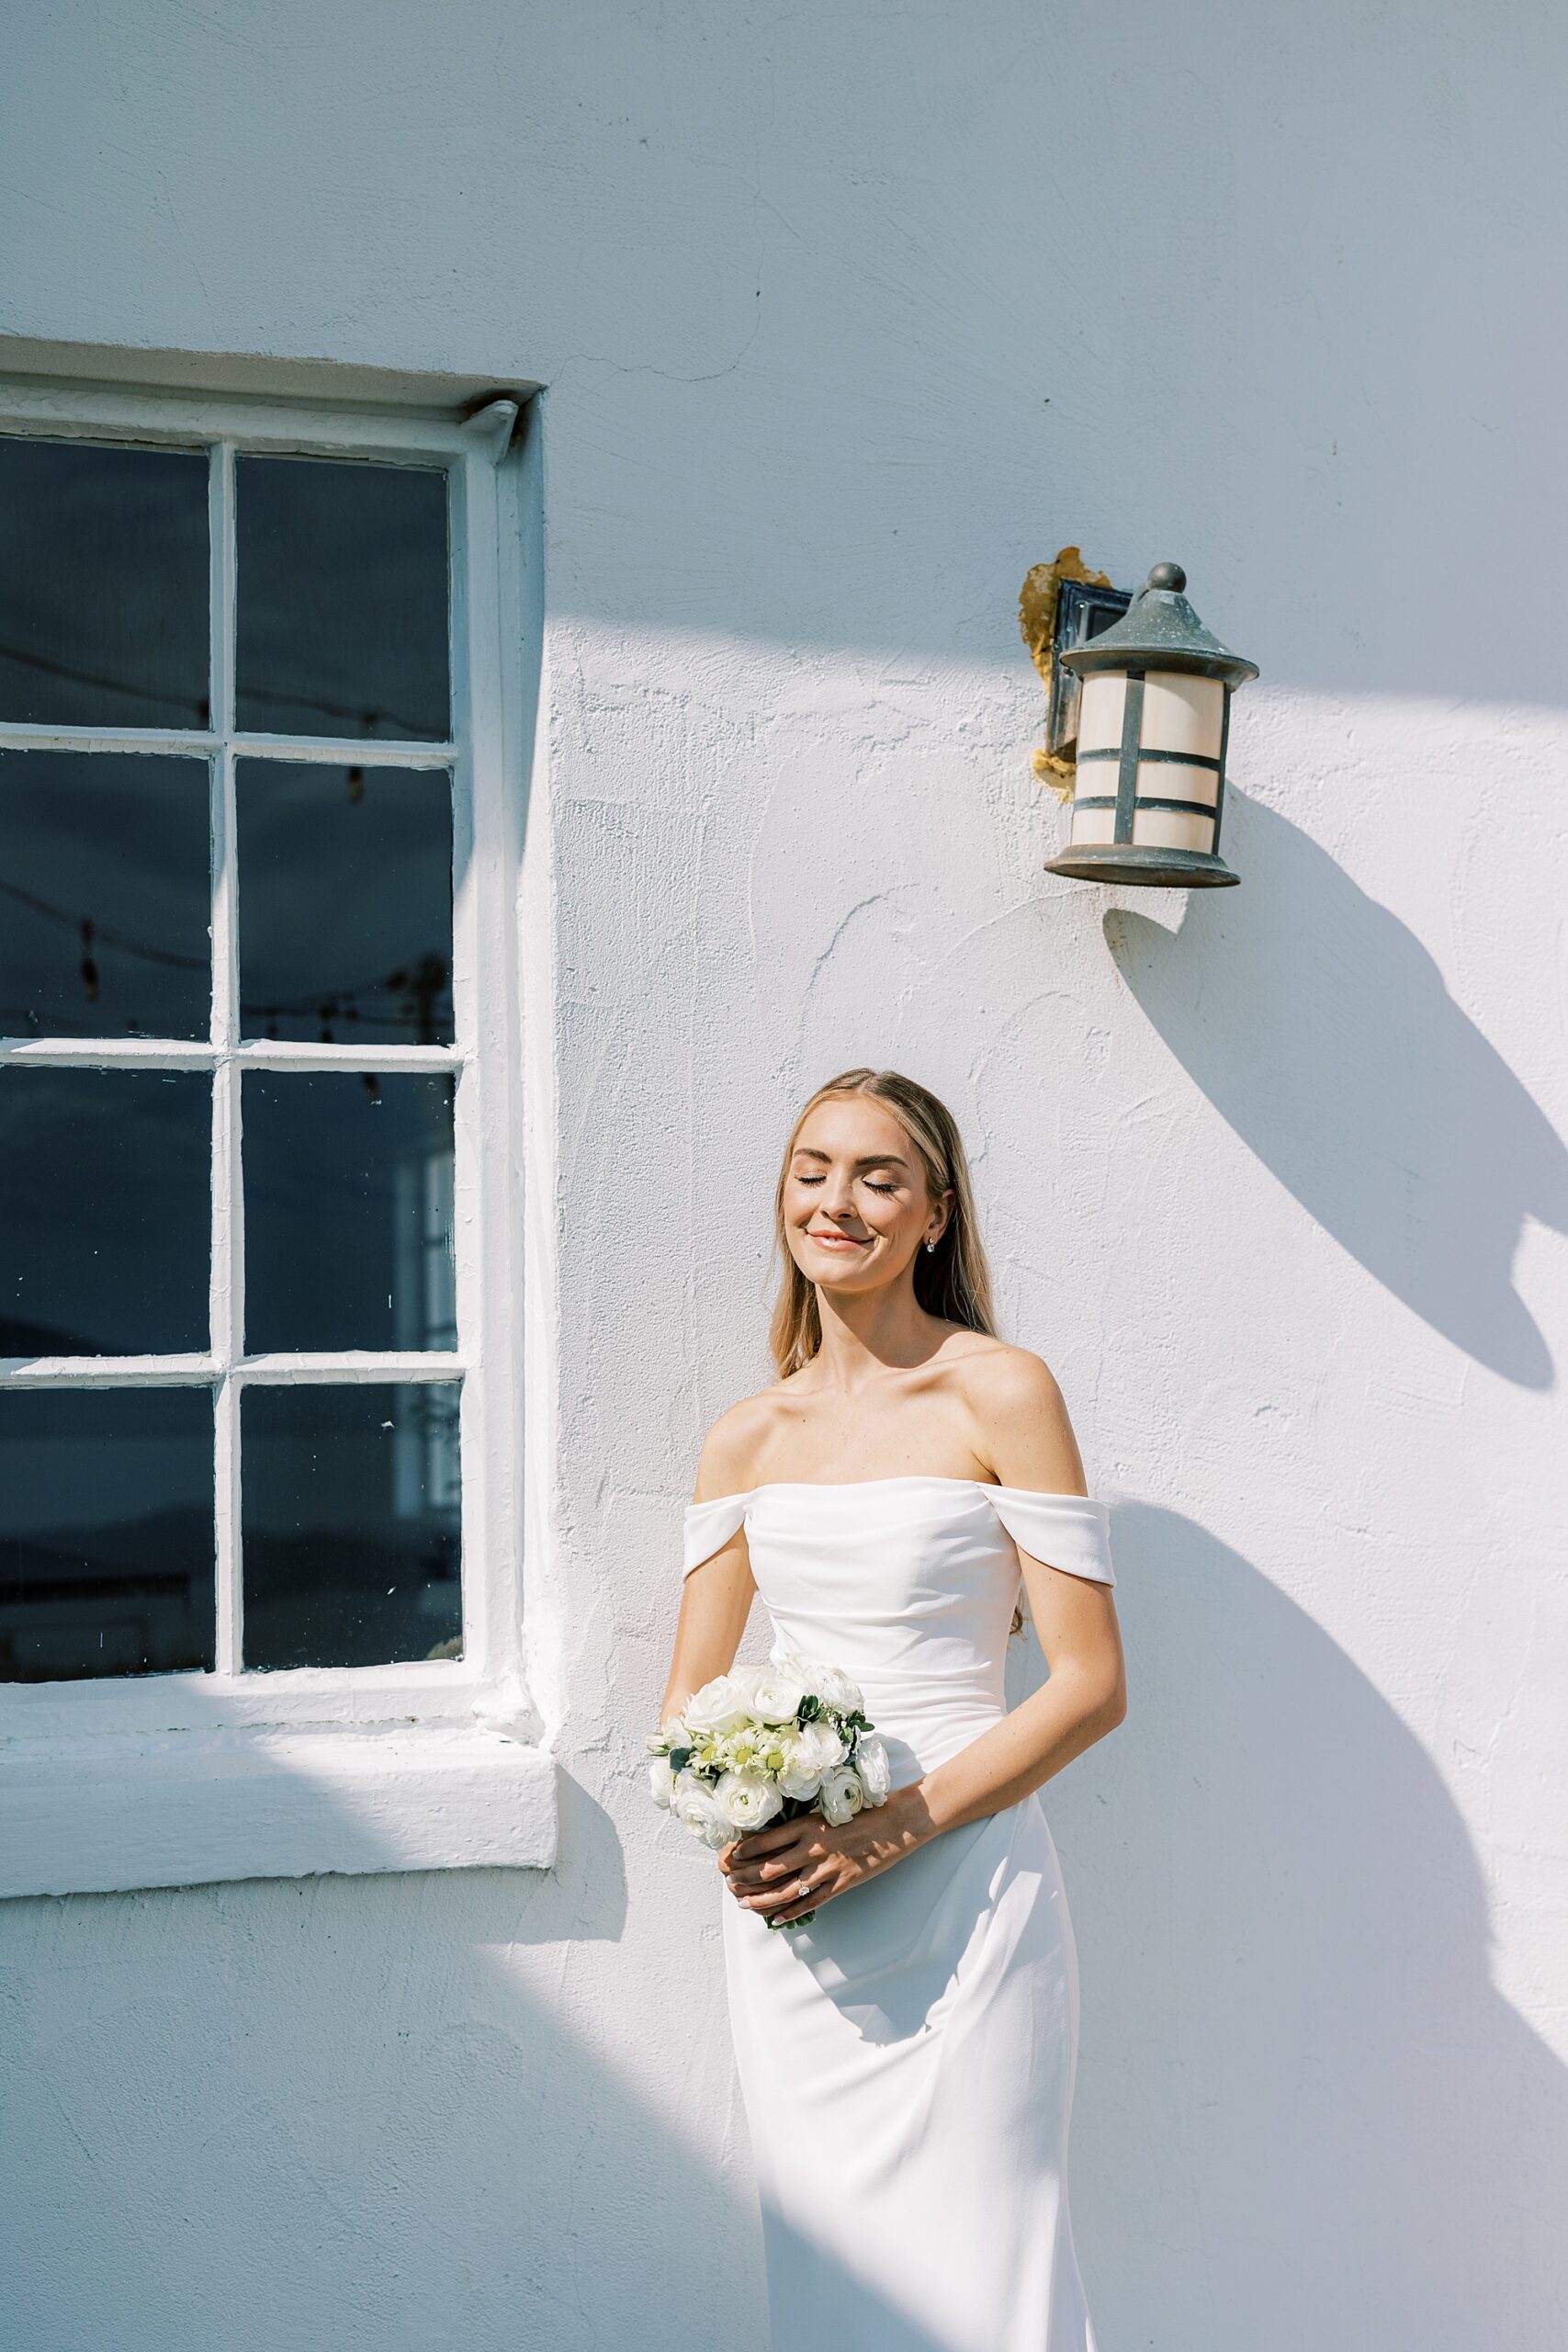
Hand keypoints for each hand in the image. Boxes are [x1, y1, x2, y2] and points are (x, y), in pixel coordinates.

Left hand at [719, 1787, 930, 1925]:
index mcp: (808, 1825)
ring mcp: (827, 1869)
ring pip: (786, 1890)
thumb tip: (776, 1839)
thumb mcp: (827, 1812)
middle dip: (745, 1878)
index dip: (744, 1851)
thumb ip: (803, 1826)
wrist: (895, 1824)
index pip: (766, 1841)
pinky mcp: (842, 1884)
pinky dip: (791, 1912)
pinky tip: (776, 1919)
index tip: (730, 1857)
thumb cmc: (861, 1812)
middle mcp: (813, 1848)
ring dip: (761, 1899)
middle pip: (770, 1868)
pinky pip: (811, 1902)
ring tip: (743, 1904)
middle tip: (729, 1884)